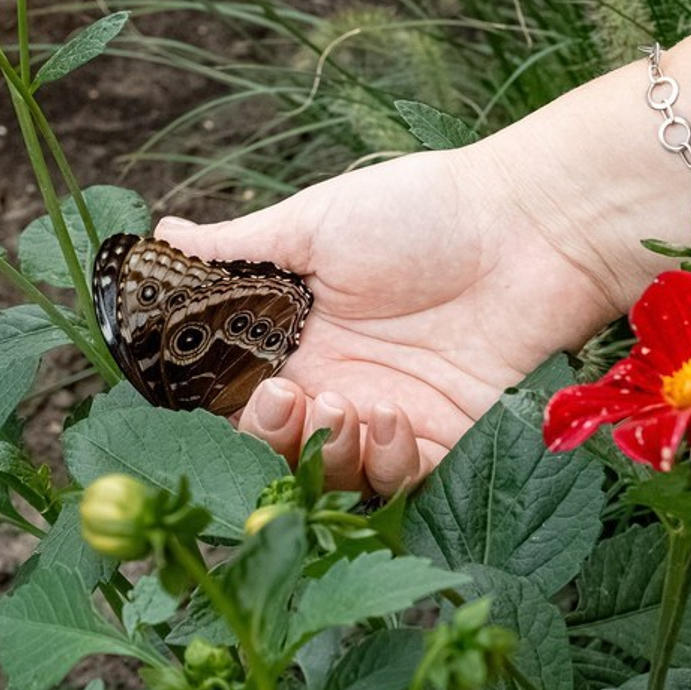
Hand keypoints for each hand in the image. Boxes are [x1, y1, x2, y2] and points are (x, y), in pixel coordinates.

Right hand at [157, 144, 627, 495]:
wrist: (529, 224)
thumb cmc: (421, 209)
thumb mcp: (314, 223)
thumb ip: (237, 246)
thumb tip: (161, 237)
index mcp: (299, 335)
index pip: (240, 391)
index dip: (226, 403)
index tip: (234, 385)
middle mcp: (337, 380)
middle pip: (278, 445)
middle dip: (270, 436)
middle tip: (285, 398)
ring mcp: (389, 413)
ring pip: (332, 472)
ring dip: (324, 449)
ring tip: (344, 404)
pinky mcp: (445, 440)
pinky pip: (396, 479)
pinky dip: (382, 461)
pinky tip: (390, 415)